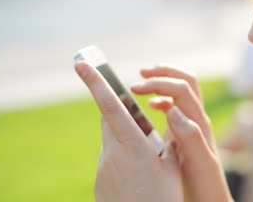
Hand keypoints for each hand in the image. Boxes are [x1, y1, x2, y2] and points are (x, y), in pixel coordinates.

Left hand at [75, 61, 182, 201]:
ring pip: (111, 140)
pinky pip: (110, 158)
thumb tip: (157, 128)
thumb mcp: (171, 165)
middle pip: (110, 120)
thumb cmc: (163, 197)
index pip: (111, 106)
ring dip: (125, 140)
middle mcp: (113, 153)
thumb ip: (162, 141)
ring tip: (146, 164)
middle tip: (140, 124)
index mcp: (133, 145)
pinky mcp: (101, 180)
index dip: (96, 82)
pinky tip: (137, 177)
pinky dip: (122, 158)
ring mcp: (104, 167)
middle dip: (120, 113)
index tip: (81, 64)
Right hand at [131, 65, 232, 201]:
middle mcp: (198, 120)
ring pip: (182, 91)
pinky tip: (151, 107)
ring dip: (164, 81)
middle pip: (186, 81)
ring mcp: (192, 125)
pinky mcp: (186, 133)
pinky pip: (176, 107)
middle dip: (164, 72)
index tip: (136, 88)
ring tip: (143, 83)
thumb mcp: (199, 162)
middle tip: (141, 73)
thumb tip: (173, 110)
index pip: (182, 89)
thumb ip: (190, 136)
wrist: (211, 200)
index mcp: (199, 124)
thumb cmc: (206, 185)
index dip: (159, 82)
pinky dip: (162, 100)